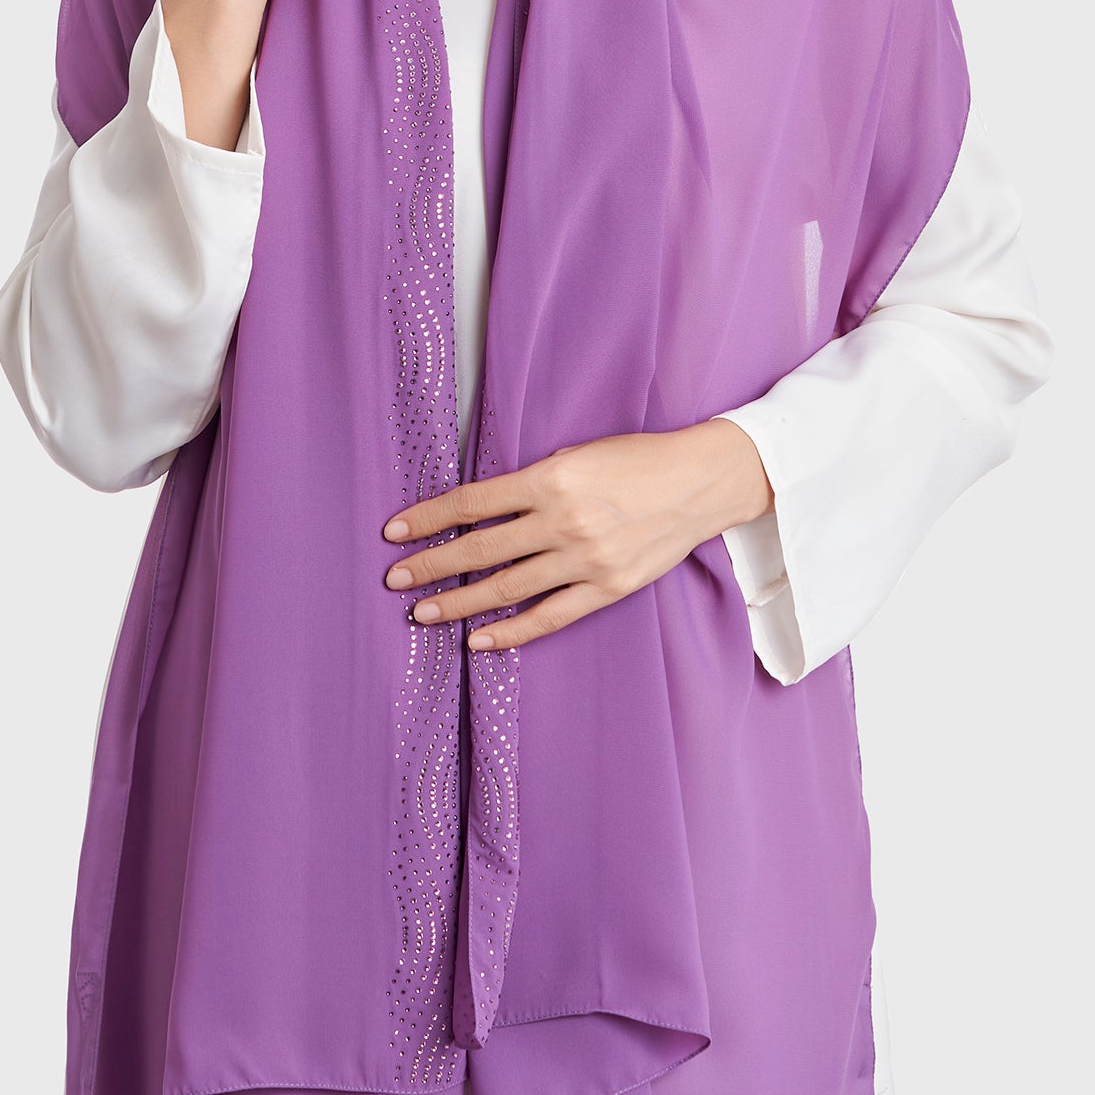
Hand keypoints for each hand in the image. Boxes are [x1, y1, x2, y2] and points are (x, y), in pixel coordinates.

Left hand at [380, 417, 773, 649]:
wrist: (699, 482)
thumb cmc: (636, 460)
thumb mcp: (577, 454)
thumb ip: (533, 482)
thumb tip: (483, 508)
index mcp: (551, 479)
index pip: (473, 503)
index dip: (429, 519)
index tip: (395, 531)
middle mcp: (563, 521)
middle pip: (480, 549)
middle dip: (431, 566)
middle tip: (395, 579)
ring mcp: (585, 560)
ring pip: (507, 588)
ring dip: (459, 602)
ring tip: (423, 612)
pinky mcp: (607, 588)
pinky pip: (549, 616)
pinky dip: (511, 632)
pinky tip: (480, 640)